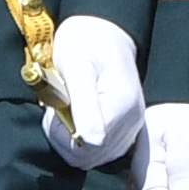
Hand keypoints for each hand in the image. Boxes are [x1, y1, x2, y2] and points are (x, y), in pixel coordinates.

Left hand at [37, 17, 146, 170]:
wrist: (104, 32)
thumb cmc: (85, 43)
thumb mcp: (76, 67)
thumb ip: (84, 104)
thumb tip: (90, 141)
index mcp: (122, 106)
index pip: (86, 148)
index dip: (61, 135)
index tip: (54, 109)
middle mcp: (133, 121)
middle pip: (90, 157)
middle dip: (64, 139)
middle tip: (58, 109)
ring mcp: (132, 127)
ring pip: (94, 158)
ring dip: (72, 141)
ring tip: (67, 112)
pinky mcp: (127, 129)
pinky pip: (101, 152)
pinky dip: (83, 141)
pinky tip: (77, 118)